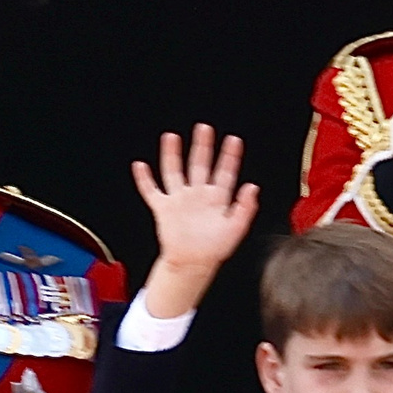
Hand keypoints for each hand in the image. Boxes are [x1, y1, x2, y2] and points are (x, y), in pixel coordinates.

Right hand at [132, 125, 258, 318]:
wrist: (192, 264)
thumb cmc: (214, 249)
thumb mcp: (235, 230)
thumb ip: (245, 209)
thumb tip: (253, 187)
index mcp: (217, 199)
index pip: (225, 172)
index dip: (230, 156)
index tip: (234, 140)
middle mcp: (198, 195)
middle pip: (199, 164)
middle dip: (202, 146)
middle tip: (204, 128)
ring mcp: (180, 200)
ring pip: (174, 171)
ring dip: (172, 155)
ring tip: (171, 137)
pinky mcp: (163, 209)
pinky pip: (151, 191)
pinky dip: (144, 179)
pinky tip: (140, 166)